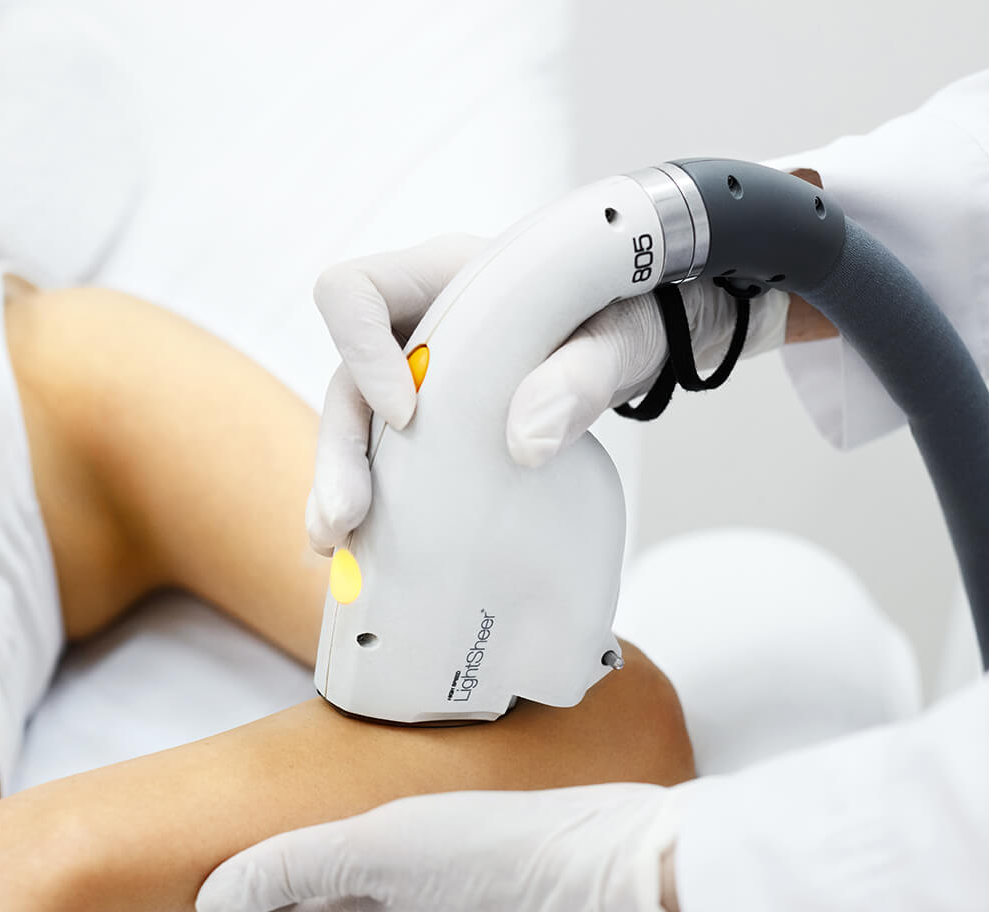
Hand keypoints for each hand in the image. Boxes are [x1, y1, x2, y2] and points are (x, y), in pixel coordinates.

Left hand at [195, 781, 695, 911]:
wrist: (620, 861)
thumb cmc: (493, 853)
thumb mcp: (375, 852)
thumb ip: (289, 870)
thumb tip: (204, 901)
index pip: (273, 908)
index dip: (231, 874)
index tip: (199, 830)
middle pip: (316, 888)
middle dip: (276, 852)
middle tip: (246, 790)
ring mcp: (454, 890)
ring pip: (370, 867)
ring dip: (333, 833)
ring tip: (311, 775)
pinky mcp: (498, 859)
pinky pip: (422, 841)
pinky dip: (392, 816)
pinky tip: (404, 774)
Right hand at [306, 234, 788, 555]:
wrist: (651, 327)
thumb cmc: (631, 307)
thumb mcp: (623, 330)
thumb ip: (584, 371)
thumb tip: (527, 441)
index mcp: (445, 278)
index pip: (354, 293)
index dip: (359, 349)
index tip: (406, 411)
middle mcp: (417, 329)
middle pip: (343, 381)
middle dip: (338, 451)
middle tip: (347, 518)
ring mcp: (422, 383)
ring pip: (356, 434)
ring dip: (341, 491)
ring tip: (339, 546)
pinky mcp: (436, 433)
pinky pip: (389, 468)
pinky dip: (376, 513)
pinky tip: (367, 555)